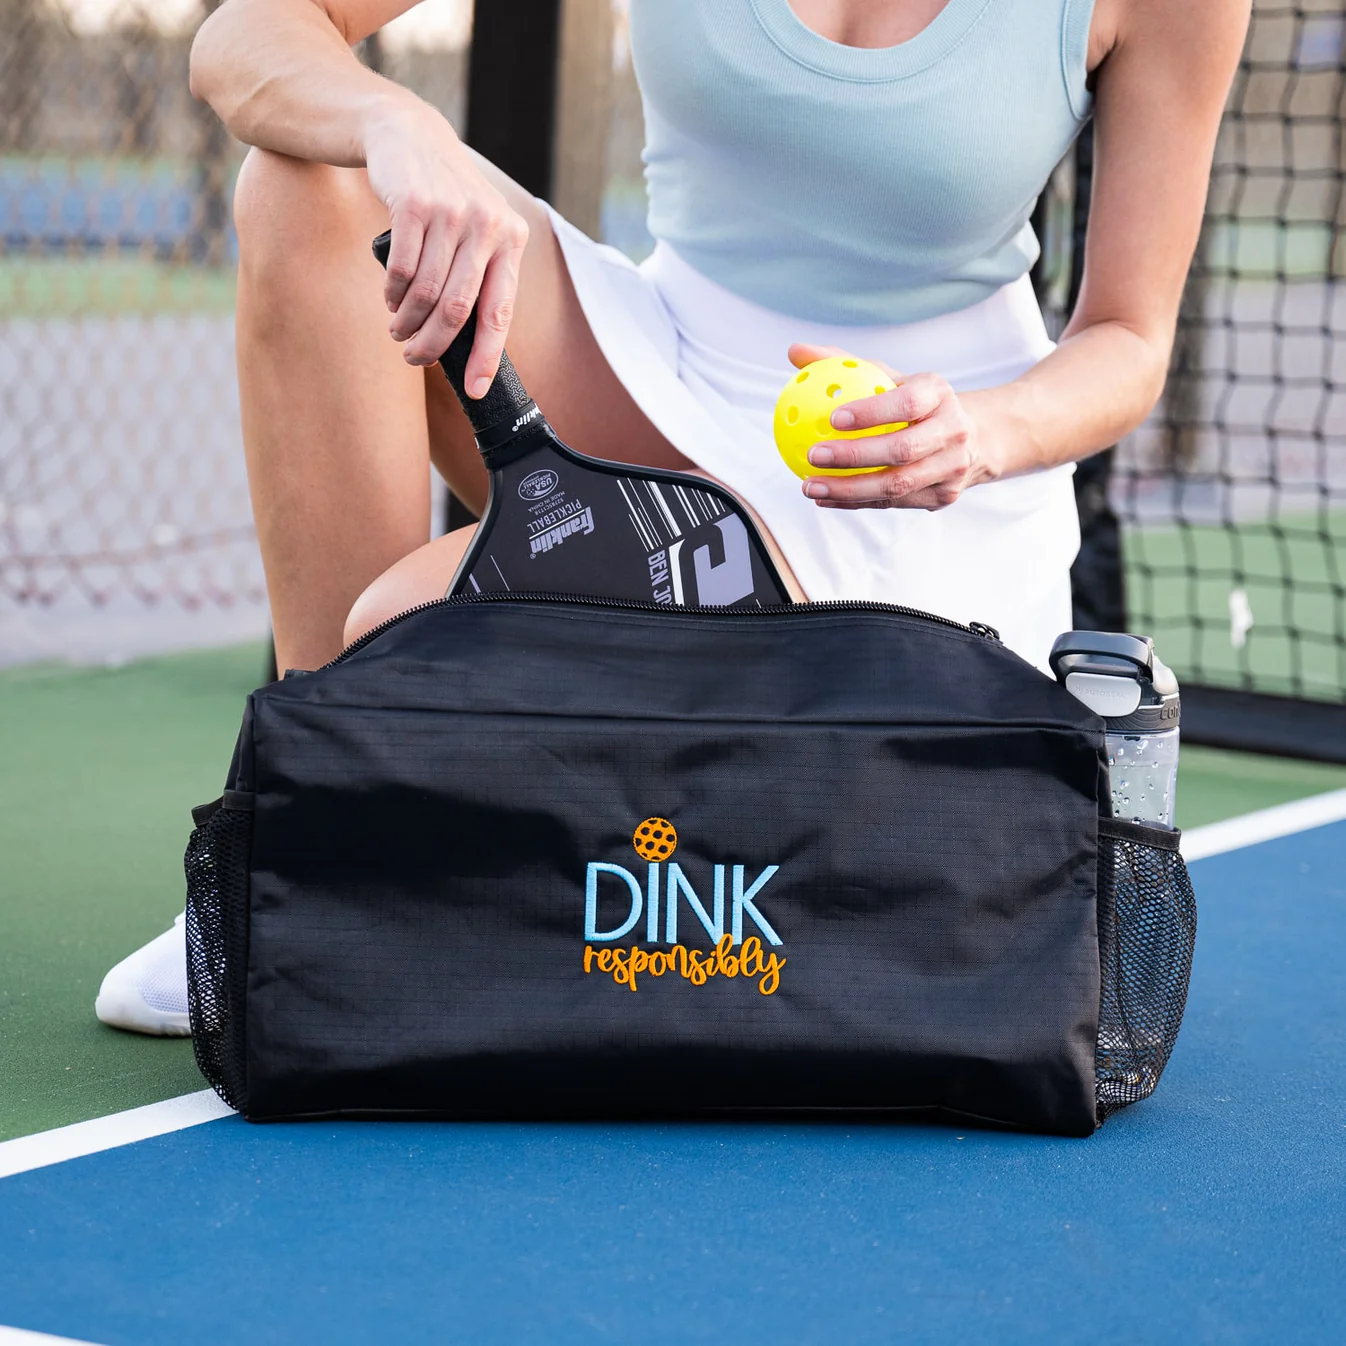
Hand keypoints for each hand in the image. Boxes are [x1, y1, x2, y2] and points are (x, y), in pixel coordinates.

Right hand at [364, 103, 528, 395]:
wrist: (406, 135)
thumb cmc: (443, 200)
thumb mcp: (476, 230)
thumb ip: (480, 276)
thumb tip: (470, 345)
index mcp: (510, 239)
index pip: (499, 312)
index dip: (486, 356)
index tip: (475, 390)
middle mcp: (487, 225)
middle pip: (458, 310)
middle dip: (433, 345)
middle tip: (415, 358)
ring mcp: (452, 213)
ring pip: (427, 293)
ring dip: (408, 323)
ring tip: (399, 330)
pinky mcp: (414, 204)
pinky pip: (401, 269)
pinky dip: (393, 294)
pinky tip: (391, 300)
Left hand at [786, 343, 1000, 509]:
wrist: (970, 438)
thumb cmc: (913, 402)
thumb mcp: (886, 378)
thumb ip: (842, 364)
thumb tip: (796, 352)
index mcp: (939, 394)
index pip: (907, 402)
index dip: (872, 412)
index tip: (832, 418)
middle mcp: (953, 431)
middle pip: (902, 450)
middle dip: (855, 456)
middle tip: (813, 456)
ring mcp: (951, 468)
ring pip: (897, 485)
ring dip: (849, 490)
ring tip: (810, 486)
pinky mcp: (943, 496)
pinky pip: (893, 504)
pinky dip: (855, 503)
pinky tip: (824, 499)